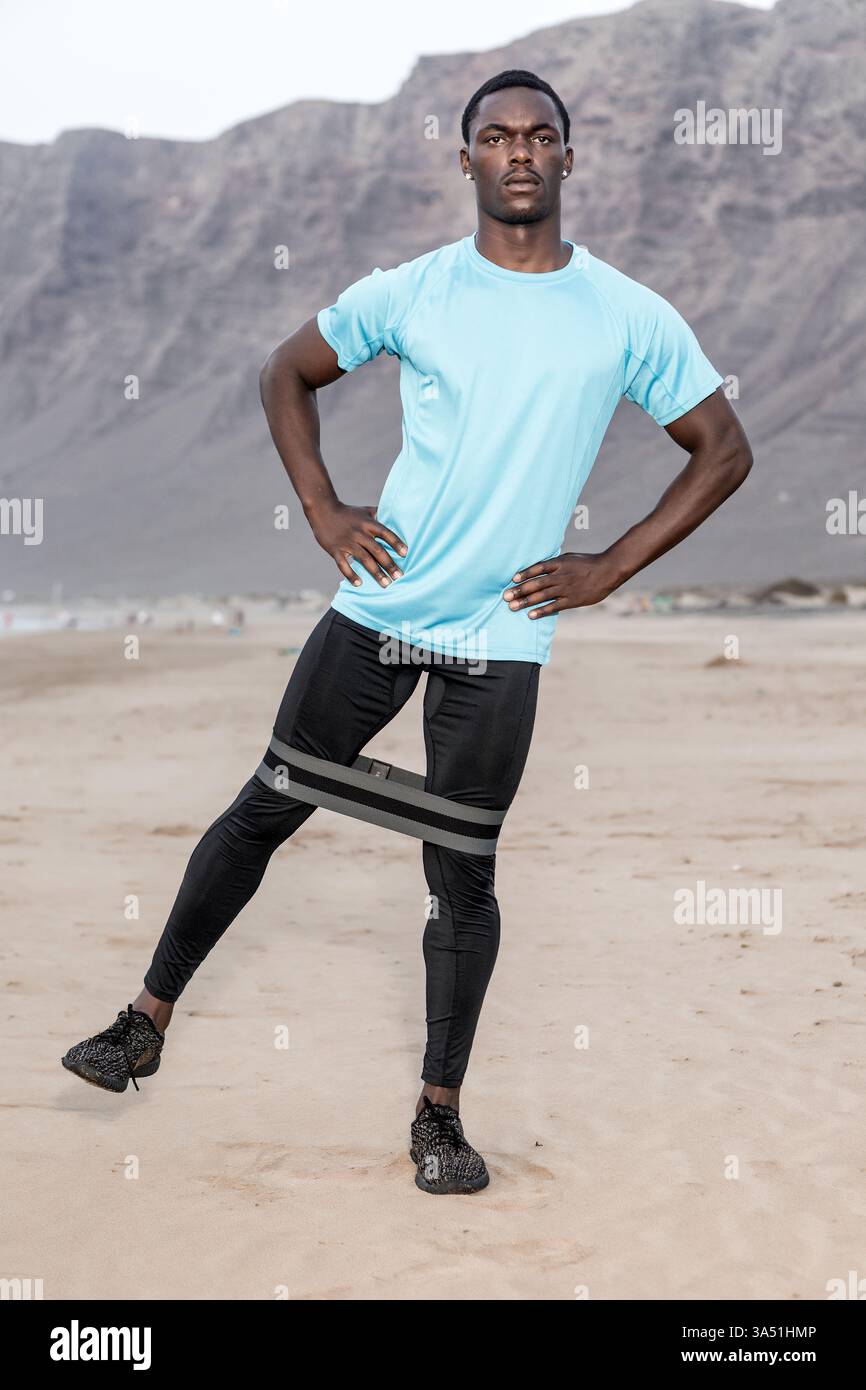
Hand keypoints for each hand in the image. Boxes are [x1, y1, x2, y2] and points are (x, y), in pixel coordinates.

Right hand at [308, 500, 406, 587]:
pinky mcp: (335, 550)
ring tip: (386, 584)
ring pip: (364, 559)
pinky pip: (344, 565)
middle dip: (389, 564)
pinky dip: (351, 575)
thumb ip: (380, 515)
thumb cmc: (348, 512)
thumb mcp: (365, 511)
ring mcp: (347, 542)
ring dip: (376, 573)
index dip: (396, 543)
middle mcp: (359, 533)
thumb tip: (397, 518)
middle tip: (399, 576)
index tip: (405, 554)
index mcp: (368, 523)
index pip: (385, 533)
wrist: (323, 510)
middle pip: (377, 550)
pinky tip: (359, 584)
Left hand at [502, 551, 622, 616]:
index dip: (524, 574)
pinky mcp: (572, 600)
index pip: (537, 568)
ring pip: (542, 596)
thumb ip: (554, 564)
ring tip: (512, 607)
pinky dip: (541, 611)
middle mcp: (560, 575)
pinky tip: (530, 615)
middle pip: (536, 584)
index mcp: (559, 563)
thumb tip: (539, 567)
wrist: (608, 570)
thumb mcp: (569, 558)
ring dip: (525, 602)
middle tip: (505, 597)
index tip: (513, 579)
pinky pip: (554, 606)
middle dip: (519, 591)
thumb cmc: (587, 563)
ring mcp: (566, 588)